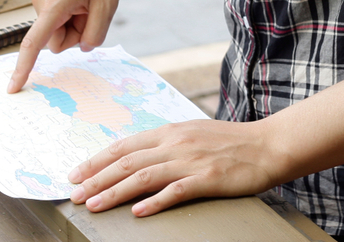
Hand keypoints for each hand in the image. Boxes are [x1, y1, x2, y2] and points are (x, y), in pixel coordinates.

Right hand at [7, 0, 123, 92]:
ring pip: (56, 27)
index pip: (34, 44)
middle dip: (74, 33)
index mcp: (53, 6)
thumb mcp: (107, 6)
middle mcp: (39, 1)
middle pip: (55, 40)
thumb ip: (94, 34)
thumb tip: (80, 47)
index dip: (24, 68)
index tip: (12, 88)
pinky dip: (70, 10)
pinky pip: (56, 13)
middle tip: (92, 10)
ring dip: (74, 20)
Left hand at [67, 119, 277, 215]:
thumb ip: (167, 143)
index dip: (97, 160)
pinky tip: (139, 212)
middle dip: (96, 179)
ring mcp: (192, 161)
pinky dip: (155, 202)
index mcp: (172, 131)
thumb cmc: (232, 142)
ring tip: (95, 205)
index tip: (75, 174)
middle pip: (128, 162)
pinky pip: (176, 191)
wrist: (268, 145)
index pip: (125, 145)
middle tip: (74, 195)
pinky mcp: (209, 179)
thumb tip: (137, 157)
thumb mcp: (194, 133)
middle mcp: (177, 143)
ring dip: (115, 192)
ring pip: (144, 177)